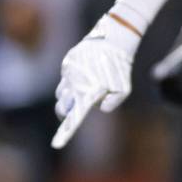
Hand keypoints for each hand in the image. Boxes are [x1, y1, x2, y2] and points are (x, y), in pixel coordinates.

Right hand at [52, 14, 139, 148]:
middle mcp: (73, 82)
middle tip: (74, 110)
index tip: (57, 143)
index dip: (65, 131)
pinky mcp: (67, 61)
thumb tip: (100, 107)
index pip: (72, 116)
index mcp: (85, 92)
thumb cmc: (120, 66)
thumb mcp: (123, 88)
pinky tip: (85, 74)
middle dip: (66, 111)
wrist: (112, 38)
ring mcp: (68, 71)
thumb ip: (113, 101)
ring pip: (61, 90)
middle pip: (61, 105)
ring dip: (68, 95)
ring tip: (83, 90)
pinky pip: (66, 75)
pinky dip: (72, 78)